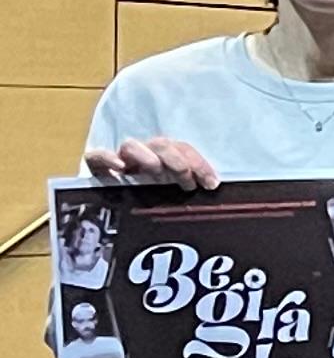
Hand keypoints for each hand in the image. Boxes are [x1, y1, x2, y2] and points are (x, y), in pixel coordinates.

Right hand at [82, 137, 217, 189]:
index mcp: (164, 158)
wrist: (112, 212)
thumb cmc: (151, 201)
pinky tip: (120, 168)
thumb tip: (213, 192)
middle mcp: (143, 155)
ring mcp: (120, 160)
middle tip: (187, 184)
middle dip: (178, 162)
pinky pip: (97, 156)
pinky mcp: (97, 168)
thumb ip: (190, 190)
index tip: (211, 184)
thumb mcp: (175, 196)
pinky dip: (108, 158)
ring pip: (132, 146)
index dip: (199, 164)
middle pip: (161, 145)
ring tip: (156, 173)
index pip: (184, 149)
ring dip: (148, 158)